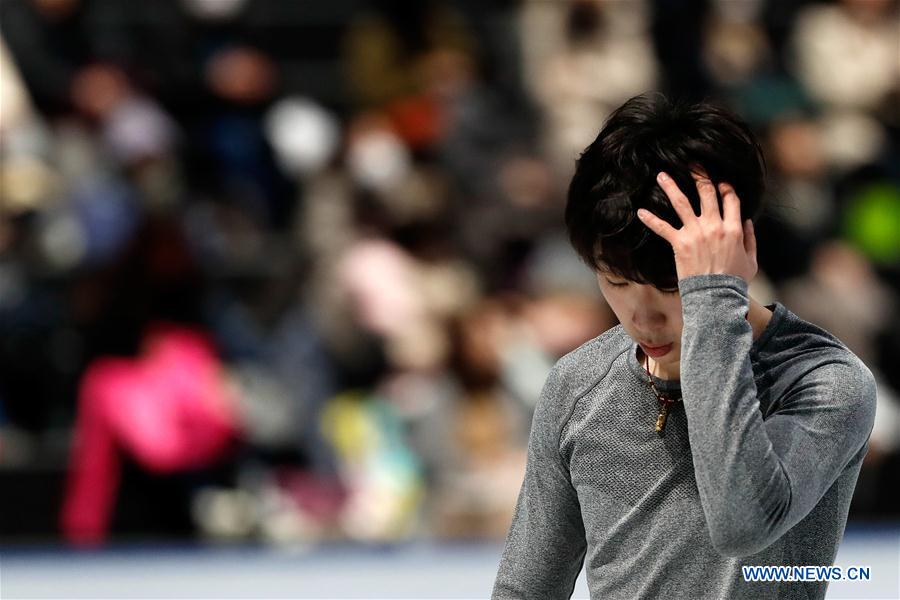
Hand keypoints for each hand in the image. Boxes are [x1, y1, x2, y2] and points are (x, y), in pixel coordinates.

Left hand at [636, 169, 757, 282]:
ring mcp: (696, 233)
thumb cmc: (735, 282)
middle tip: (692, 163)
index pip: (730, 199)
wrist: (717, 297)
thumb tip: (748, 221)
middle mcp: (714, 225)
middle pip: (707, 192)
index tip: (719, 180)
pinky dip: (651, 220)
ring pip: (682, 203)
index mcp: (733, 228)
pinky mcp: (680, 243)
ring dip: (671, 187)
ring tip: (662, 175)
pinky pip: (663, 228)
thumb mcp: (751, 260)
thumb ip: (751, 239)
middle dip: (700, 175)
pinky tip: (640, 212)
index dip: (725, 187)